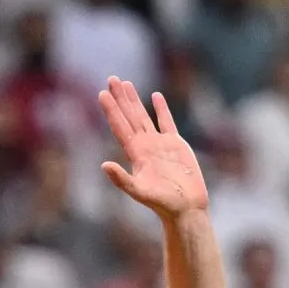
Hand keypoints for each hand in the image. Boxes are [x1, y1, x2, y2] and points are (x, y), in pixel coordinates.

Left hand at [97, 80, 207, 217]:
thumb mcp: (140, 192)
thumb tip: (104, 166)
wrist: (186, 209)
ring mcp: (160, 144)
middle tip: (111, 78)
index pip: (120, 127)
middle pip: (129, 116)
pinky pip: (166, 122)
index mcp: (135, 154)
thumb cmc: (164, 204)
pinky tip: (155, 96)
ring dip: (134, 100)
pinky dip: (161, 109)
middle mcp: (145, 146)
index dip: (111, 110)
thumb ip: (122, 180)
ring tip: (126, 83)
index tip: (102, 93)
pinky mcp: (176, 145)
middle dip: (119, 98)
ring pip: (144, 116)